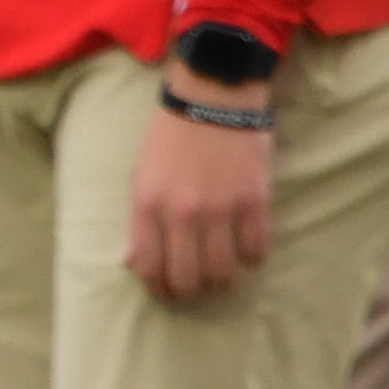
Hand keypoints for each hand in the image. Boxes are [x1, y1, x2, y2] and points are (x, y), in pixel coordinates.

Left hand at [124, 77, 274, 301]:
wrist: (212, 97)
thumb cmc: (171, 136)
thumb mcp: (140, 175)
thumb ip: (138, 221)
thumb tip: (132, 264)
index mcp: (148, 205)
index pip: (148, 267)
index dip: (158, 289)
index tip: (167, 290)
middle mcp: (181, 213)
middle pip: (186, 278)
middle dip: (189, 291)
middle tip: (196, 286)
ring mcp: (220, 209)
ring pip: (222, 272)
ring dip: (222, 281)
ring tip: (222, 274)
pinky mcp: (253, 201)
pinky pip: (256, 251)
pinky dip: (252, 258)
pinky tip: (247, 251)